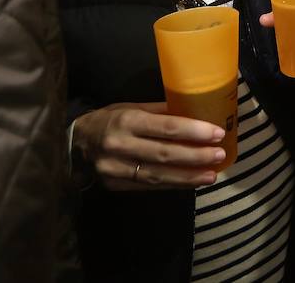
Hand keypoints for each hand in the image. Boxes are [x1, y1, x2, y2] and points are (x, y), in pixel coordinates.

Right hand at [71, 102, 226, 190]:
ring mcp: (116, 169)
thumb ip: (161, 112)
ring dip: (188, 177)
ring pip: (158, 176)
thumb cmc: (110, 120)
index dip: (193, 132)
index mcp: (127, 120)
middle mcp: (120, 145)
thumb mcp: (132, 108)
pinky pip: (149, 186)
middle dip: (195, 157)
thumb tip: (195, 112)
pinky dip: (173, 185)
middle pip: (164, 154)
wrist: (75, 144)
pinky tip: (192, 182)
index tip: (217, 134)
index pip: (166, 128)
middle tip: (219, 156)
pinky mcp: (116, 185)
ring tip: (211, 175)